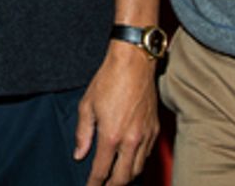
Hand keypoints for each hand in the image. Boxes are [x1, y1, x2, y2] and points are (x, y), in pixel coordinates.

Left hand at [74, 43, 159, 184]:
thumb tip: (80, 153)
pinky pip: (147, 155)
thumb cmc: (109, 79)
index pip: (101, 170)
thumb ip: (83, 133)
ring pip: (137, 169)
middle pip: (123, 177)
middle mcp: (131, 140)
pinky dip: (137, 163)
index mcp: (111, 135)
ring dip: (126, 178)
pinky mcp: (155, 129)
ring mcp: (145, 135)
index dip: (94, 183)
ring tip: (115, 179)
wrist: (134, 62)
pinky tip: (130, 162)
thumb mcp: (87, 105)